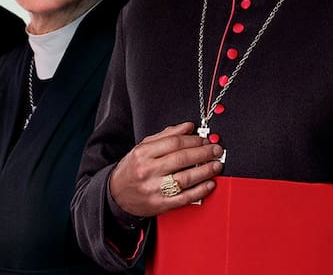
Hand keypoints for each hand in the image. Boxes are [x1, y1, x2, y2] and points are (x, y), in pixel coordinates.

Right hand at [108, 122, 223, 217]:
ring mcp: (154, 189)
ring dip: (205, 171)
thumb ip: (166, 135)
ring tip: (216, 165)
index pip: (174, 143)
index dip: (194, 140)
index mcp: (143, 154)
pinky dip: (200, 191)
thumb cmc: (132, 169)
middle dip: (204, 153)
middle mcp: (148, 171)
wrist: (116, 194)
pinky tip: (209, 184)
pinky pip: (184, 197)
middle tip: (216, 150)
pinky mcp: (160, 204)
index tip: (205, 139)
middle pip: (182, 159)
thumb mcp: (143, 147)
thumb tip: (188, 127)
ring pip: (185, 178)